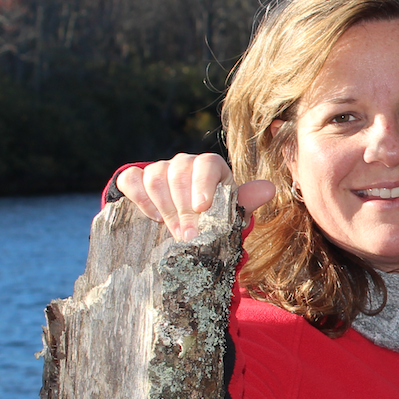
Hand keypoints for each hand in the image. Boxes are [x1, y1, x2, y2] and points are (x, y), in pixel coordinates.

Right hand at [115, 154, 275, 240]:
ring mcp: (160, 170)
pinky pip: (131, 179)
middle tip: (188, 235)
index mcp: (212, 168)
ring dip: (164, 206)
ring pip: (155, 175)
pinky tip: (152, 217)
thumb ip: (246, 202)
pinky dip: (139, 198)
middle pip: (179, 171)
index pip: (207, 163)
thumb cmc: (213, 220)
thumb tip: (268, 189)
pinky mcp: (136, 179)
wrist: (184, 231)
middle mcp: (185, 164)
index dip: (203, 183)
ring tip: (174, 231)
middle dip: (183, 207)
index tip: (202, 208)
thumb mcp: (231, 215)